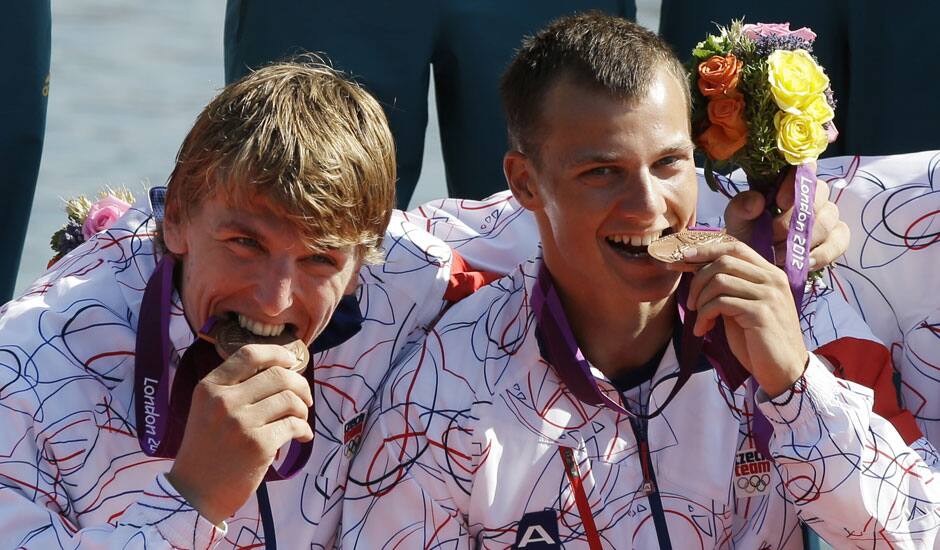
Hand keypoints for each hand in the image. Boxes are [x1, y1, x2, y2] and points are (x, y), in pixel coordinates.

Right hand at [166, 344, 313, 524]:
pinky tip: (302, 436)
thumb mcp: (208, 409)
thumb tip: (282, 369)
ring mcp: (241, 423)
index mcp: (210, 387)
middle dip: (300, 384)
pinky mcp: (258, 445)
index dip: (277, 353)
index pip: (249, 354)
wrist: (194, 492)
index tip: (291, 361)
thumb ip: (235, 387)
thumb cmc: (207, 448)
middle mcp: (224, 401)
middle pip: (278, 375)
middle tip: (304, 398)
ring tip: (300, 420)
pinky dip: (304, 430)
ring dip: (303, 409)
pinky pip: (294, 425)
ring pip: (290, 400)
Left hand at [668, 240, 808, 396]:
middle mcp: (773, 279)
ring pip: (719, 280)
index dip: (707, 249)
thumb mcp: (743, 307)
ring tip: (700, 318)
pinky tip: (703, 329)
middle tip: (691, 302)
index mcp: (770, 274)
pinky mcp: (760, 313)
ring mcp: (769, 295)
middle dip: (698, 279)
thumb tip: (698, 271)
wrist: (783, 370)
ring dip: (701, 300)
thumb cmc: (758, 340)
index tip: (684, 257)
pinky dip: (705, 315)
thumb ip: (729, 288)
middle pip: (724, 260)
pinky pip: (720, 303)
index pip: (736, 247)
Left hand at [724, 165, 848, 268]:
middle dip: (794, 219)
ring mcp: (827, 216)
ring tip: (779, 255)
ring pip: (828, 219)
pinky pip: (839, 241)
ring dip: (804, 239)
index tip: (779, 202)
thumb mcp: (736, 220)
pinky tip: (804, 262)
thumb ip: (740, 208)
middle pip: (819, 194)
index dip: (796, 182)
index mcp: (788, 182)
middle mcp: (812, 195)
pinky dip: (822, 253)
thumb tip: (756, 201)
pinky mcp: (836, 237)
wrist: (754, 260)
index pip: (804, 167)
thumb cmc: (747, 233)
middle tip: (771, 237)